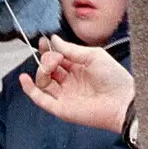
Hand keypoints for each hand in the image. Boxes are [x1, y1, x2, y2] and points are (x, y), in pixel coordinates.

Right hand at [19, 34, 134, 131]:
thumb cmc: (114, 78)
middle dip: (47, 59)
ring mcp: (64, 95)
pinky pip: (41, 99)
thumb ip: (71, 49)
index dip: (48, 50)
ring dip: (42, 71)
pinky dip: (30, 90)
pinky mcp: (61, 108)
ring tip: (50, 66)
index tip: (43, 42)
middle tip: (55, 57)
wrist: (122, 100)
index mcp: (78, 68)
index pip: (57, 58)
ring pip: (43, 82)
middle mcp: (70, 82)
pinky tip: (24, 78)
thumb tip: (54, 40)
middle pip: (48, 69)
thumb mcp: (93, 55)